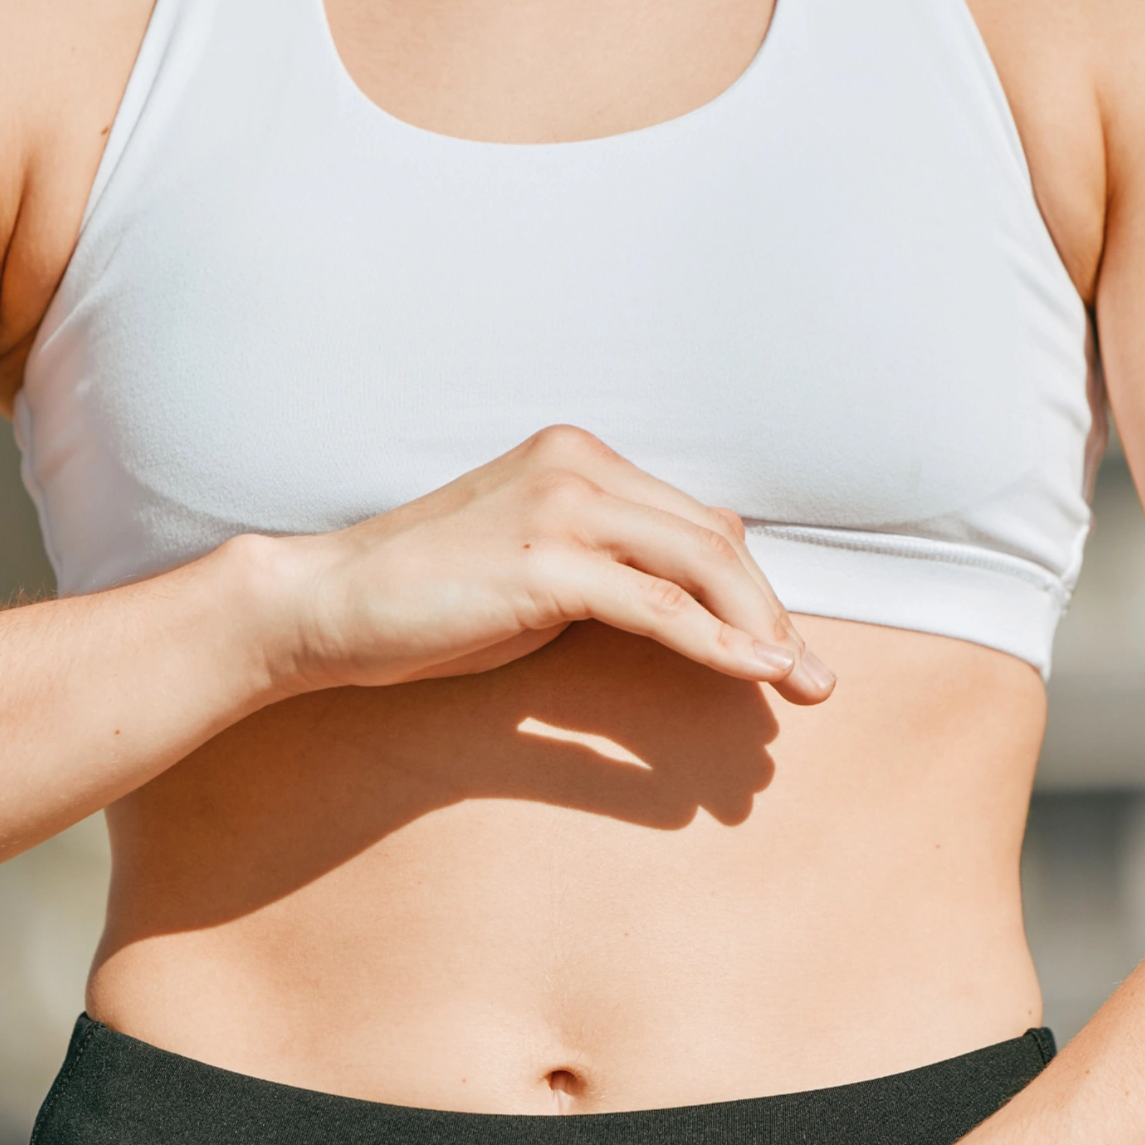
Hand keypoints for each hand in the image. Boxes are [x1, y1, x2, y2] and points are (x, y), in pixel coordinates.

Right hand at [250, 425, 834, 700]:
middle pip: (715, 538)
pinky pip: (659, 606)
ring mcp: (562, 506)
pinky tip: (754, 674)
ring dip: (761, 629)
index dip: (749, 588)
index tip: (781, 648)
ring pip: (701, 563)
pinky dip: (717, 644)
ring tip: (798, 685)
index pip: (697, 521)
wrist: (330, 603)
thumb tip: (684, 600)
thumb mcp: (534, 569)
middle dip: (773, 612)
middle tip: (814, 680)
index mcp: (579, 459)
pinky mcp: (546, 561)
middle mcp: (580, 466)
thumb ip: (608, 568)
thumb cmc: (427, 597)